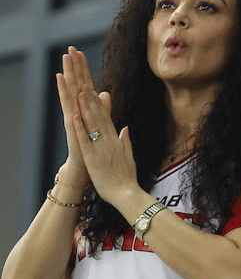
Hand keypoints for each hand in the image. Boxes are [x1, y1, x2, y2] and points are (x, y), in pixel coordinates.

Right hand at [54, 47, 95, 196]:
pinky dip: (68, 103)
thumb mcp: (101, 124)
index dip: (82, 69)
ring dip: (67, 81)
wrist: (86, 169)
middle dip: (73, 69)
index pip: (84, 85)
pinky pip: (71, 115)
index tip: (79, 51)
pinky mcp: (74, 131)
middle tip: (69, 50)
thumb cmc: (93, 148)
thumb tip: (104, 93)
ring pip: (70, 97)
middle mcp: (78, 113)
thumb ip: (103, 108)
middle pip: (76, 86)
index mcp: (86, 110)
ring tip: (63, 65)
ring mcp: (75, 121)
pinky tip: (66, 92)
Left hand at [72, 84, 138, 205]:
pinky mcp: (93, 158)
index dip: (100, 104)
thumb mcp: (128, 156)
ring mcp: (101, 148)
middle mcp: (109, 141)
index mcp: (116, 141)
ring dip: (85, 108)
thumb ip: (126, 141)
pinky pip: (85, 140)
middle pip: (99, 117)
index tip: (94, 91)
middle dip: (91, 100)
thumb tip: (125, 128)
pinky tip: (74, 116)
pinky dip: (80, 128)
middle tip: (84, 84)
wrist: (128, 194)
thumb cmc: (127, 179)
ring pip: (92, 125)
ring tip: (79, 93)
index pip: (107, 119)